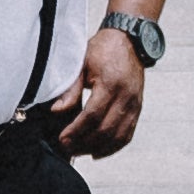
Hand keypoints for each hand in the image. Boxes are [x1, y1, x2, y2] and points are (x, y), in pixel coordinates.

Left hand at [54, 22, 149, 156]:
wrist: (129, 41)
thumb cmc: (103, 50)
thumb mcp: (82, 64)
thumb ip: (70, 89)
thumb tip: (56, 111)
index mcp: (111, 84)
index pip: (92, 116)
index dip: (76, 131)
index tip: (62, 139)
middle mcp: (126, 97)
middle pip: (105, 130)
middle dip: (84, 143)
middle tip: (66, 148)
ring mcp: (135, 104)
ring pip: (118, 137)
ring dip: (97, 148)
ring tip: (78, 152)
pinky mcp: (137, 108)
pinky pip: (127, 134)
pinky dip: (113, 147)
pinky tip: (98, 152)